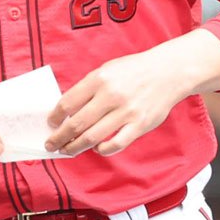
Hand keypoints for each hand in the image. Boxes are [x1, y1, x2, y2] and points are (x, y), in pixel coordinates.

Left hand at [45, 31, 219, 156]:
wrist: (168, 72)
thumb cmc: (134, 70)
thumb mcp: (107, 69)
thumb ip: (88, 87)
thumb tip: (67, 109)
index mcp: (99, 79)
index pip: (68, 102)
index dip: (56, 116)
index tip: (51, 124)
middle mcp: (111, 95)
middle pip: (76, 123)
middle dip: (60, 137)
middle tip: (51, 144)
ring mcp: (126, 111)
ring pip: (93, 137)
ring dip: (75, 147)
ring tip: (67, 150)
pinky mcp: (140, 125)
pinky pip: (116, 144)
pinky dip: (103, 150)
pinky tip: (96, 149)